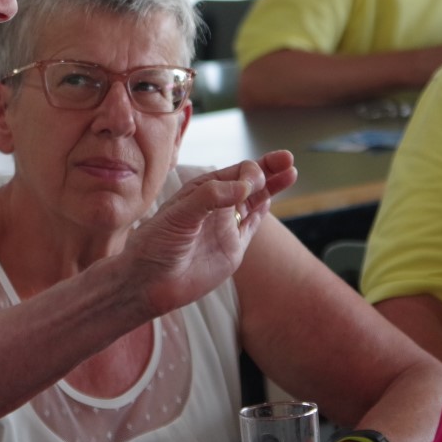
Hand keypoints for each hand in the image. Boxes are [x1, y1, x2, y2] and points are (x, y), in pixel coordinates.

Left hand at [125, 150, 295, 314]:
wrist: (150, 283)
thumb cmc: (156, 244)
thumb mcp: (179, 214)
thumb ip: (211, 198)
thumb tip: (245, 187)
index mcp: (201, 191)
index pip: (234, 173)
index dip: (250, 172)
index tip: (252, 183)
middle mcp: (215, 206)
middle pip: (248, 182)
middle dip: (267, 169)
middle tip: (287, 158)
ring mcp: (225, 227)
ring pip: (255, 201)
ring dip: (272, 187)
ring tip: (291, 171)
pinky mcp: (233, 248)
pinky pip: (252, 225)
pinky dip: (263, 211)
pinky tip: (272, 198)